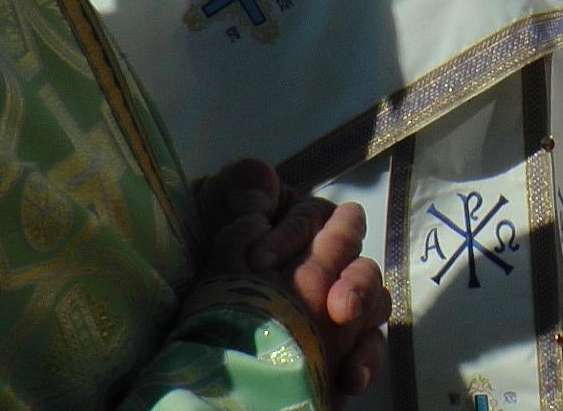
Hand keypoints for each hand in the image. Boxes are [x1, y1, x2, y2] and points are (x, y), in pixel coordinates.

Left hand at [197, 160, 388, 397]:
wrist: (189, 283)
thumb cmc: (214, 229)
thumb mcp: (223, 197)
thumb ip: (246, 184)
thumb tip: (259, 201)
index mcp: (315, 224)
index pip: (324, 222)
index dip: (296, 238)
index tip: (259, 261)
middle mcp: (334, 264)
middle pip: (362, 266)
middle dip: (354, 282)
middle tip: (334, 304)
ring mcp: (337, 308)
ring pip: (373, 307)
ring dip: (363, 319)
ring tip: (342, 333)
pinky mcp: (333, 348)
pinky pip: (364, 353)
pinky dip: (362, 364)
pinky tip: (347, 379)